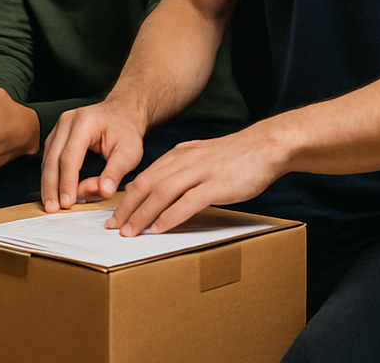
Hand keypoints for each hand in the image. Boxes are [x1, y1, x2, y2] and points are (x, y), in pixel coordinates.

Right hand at [38, 101, 145, 212]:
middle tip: (52, 208)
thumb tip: (103, 192)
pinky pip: (48, 158)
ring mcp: (58, 128)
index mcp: (84, 122)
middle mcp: (66, 122)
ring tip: (50, 204)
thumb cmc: (125, 132)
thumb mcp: (129, 152)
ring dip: (48, 183)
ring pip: (47, 159)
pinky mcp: (56, 136)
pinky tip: (52, 192)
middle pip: (52, 158)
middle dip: (51, 186)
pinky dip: (50, 176)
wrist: (121, 115)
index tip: (67, 202)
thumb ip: (115, 172)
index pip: (70, 156)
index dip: (67, 181)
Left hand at [107, 126, 284, 236]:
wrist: (266, 146)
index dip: (126, 197)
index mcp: (178, 154)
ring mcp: (200, 172)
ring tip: (130, 232)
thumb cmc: (235, 157)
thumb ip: (182, 170)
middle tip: (113, 227)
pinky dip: (170, 216)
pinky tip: (159, 229)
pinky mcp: (217, 184)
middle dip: (127, 207)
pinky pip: (188, 202)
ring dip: (142, 214)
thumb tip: (163, 191)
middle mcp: (184, 160)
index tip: (115, 214)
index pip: (144, 177)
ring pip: (162, 193)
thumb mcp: (201, 157)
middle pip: (146, 184)